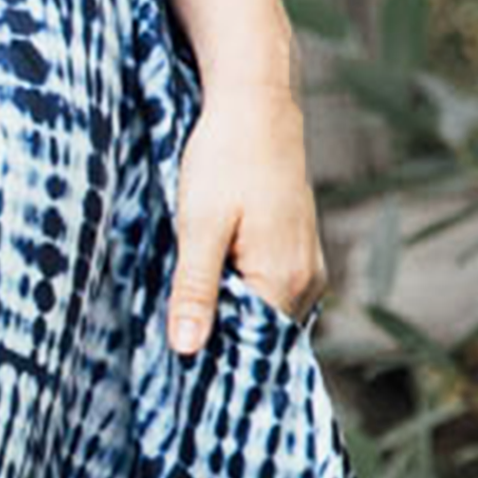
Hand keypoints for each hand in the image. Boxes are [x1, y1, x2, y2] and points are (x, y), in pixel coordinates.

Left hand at [166, 72, 326, 352]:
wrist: (256, 103)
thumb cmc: (226, 157)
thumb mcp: (199, 224)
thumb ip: (194, 289)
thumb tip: (187, 350)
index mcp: (284, 280)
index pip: (251, 348)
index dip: (213, 361)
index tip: (177, 374)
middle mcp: (307, 281)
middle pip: (260, 334)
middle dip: (220, 341)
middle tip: (170, 351)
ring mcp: (307, 264)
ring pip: (264, 311)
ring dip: (229, 315)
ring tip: (186, 317)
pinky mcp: (297, 248)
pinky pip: (269, 289)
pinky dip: (241, 293)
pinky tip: (210, 286)